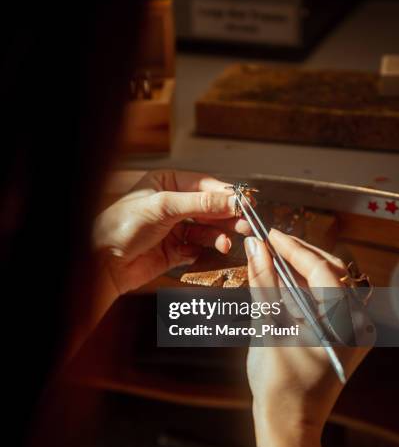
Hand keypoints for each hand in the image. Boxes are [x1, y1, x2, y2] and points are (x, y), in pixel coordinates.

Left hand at [93, 170, 249, 294]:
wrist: (104, 263)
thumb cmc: (121, 226)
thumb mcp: (164, 207)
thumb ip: (201, 203)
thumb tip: (232, 198)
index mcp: (167, 183)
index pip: (205, 185)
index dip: (226, 194)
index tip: (246, 202)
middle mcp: (172, 204)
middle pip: (209, 207)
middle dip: (227, 216)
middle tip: (246, 223)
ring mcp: (174, 228)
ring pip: (207, 229)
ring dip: (219, 235)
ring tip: (227, 241)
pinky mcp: (175, 251)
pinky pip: (198, 248)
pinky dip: (206, 250)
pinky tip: (208, 250)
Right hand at [245, 229, 370, 433]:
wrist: (288, 424)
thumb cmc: (278, 384)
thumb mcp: (268, 327)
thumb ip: (263, 283)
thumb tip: (255, 248)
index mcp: (345, 324)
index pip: (322, 270)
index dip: (294, 248)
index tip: (269, 234)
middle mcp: (357, 324)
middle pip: (332, 272)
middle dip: (300, 253)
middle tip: (270, 242)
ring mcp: (353, 330)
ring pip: (331, 282)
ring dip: (303, 267)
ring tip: (274, 256)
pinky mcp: (343, 334)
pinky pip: (328, 299)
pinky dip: (307, 285)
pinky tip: (284, 279)